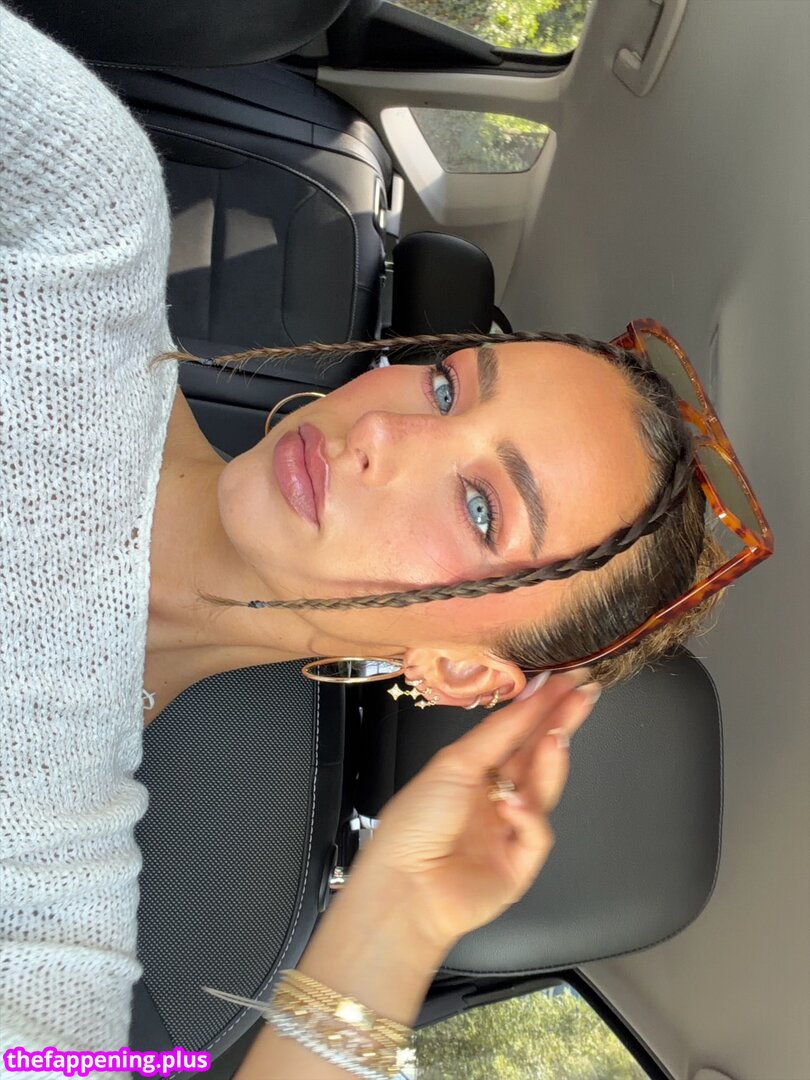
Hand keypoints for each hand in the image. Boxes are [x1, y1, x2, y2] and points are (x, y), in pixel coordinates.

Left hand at [357, 672, 600, 952]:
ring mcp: (508, 829)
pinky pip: (538, 832)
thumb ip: (500, 730)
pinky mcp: (520, 863)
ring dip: (551, 763)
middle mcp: (493, 795)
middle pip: (536, 755)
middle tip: (585, 695)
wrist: (406, 885)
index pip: (515, 731)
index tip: (566, 681)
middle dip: (560, 724)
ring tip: (557, 737)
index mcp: (472, 769)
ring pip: (543, 790)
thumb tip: (533, 692)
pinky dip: (530, 816)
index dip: (541, 706)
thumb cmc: (417, 821)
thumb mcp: (455, 762)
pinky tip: (516, 806)